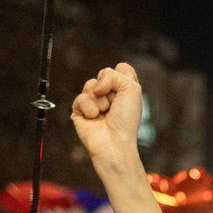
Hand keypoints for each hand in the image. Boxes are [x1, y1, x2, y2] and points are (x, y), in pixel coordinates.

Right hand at [71, 63, 165, 212]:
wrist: (114, 143)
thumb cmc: (126, 121)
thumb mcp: (132, 89)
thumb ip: (115, 74)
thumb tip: (96, 84)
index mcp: (125, 90)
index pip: (120, 68)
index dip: (121, 75)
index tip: (126, 90)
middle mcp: (110, 94)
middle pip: (103, 72)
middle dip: (109, 87)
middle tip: (114, 104)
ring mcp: (94, 102)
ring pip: (90, 84)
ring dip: (99, 99)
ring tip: (104, 113)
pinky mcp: (80, 111)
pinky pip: (80, 98)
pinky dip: (89, 108)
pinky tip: (94, 118)